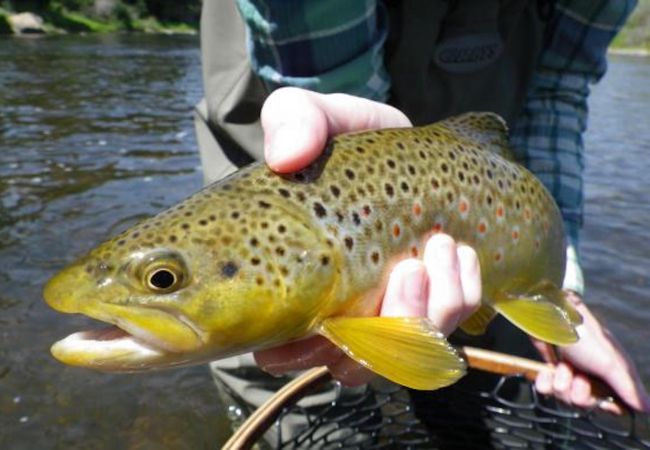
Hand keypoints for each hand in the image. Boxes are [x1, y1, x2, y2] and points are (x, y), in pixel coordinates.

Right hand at [254, 87, 481, 384]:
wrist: (398, 146)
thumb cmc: (343, 141)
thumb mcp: (313, 116)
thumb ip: (294, 121)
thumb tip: (288, 154)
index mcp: (290, 284)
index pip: (282, 350)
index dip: (300, 349)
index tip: (331, 312)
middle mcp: (334, 313)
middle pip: (354, 366)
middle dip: (391, 327)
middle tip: (411, 266)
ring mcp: (382, 312)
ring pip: (406, 355)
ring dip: (433, 311)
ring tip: (443, 247)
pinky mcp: (425, 305)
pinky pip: (449, 330)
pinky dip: (462, 300)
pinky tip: (464, 255)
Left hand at [534, 291, 649, 413]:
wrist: (549, 316)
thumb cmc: (582, 337)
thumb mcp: (609, 363)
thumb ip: (627, 388)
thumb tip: (648, 409)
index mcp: (611, 375)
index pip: (615, 405)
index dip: (608, 407)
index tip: (603, 403)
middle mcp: (591, 376)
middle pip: (586, 405)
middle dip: (579, 393)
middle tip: (578, 377)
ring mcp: (570, 373)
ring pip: (563, 397)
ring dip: (561, 383)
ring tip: (563, 366)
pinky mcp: (550, 369)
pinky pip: (545, 388)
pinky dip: (544, 380)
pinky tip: (547, 370)